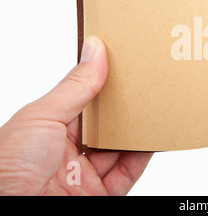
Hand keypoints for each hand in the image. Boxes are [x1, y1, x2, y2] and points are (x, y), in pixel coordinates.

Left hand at [0, 36, 151, 194]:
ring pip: (119, 148)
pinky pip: (128, 173)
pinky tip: (152, 138)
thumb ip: (74, 87)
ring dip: (136, 130)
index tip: (124, 63)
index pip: (83, 101)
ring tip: (153, 107)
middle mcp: (66, 153)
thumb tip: (95, 50)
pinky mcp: (101, 195)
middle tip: (144, 85)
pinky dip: (143, 156)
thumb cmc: (7, 169)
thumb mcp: (42, 117)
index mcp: (47, 130)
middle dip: (124, 107)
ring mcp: (84, 175)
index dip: (103, 83)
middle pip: (105, 126)